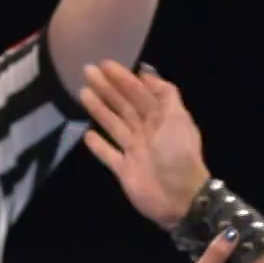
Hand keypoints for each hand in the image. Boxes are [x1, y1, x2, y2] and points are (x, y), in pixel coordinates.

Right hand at [80, 61, 212, 229]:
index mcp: (161, 118)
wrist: (181, 198)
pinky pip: (109, 155)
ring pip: (114, 125)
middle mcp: (147, 131)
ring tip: (82, 93)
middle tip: (87, 71)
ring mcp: (135, 151)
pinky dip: (98, 145)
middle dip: (107, 89)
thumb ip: (165, 96)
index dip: (123, 78)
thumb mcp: (178, 120)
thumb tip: (147, 74)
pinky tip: (86, 134)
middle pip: (124, 106)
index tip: (106, 64)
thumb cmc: (179, 155)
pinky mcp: (124, 171)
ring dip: (99, 109)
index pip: (139, 92)